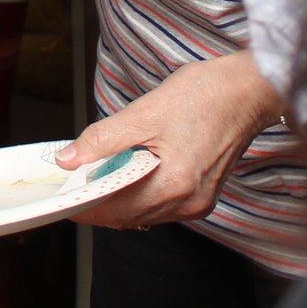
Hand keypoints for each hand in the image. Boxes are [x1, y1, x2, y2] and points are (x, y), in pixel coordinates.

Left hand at [56, 52, 283, 229]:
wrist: (247, 91)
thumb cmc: (203, 95)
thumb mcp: (143, 113)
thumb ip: (102, 140)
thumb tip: (68, 160)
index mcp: (174, 184)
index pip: (114, 210)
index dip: (83, 206)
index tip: (59, 198)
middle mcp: (188, 202)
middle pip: (127, 216)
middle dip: (96, 202)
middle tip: (70, 183)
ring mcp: (197, 202)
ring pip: (143, 213)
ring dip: (116, 199)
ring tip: (94, 176)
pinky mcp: (202, 196)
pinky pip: (160, 205)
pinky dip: (138, 195)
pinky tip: (125, 175)